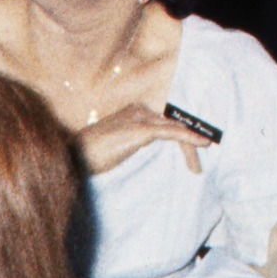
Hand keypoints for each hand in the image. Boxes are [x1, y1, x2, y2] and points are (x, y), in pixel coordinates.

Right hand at [75, 105, 214, 176]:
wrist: (75, 156)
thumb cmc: (93, 154)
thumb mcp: (120, 145)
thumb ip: (135, 141)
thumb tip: (149, 145)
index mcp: (136, 112)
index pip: (166, 124)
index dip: (182, 139)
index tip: (190, 159)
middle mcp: (140, 110)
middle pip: (173, 126)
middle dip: (188, 145)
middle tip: (195, 167)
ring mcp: (141, 117)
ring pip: (175, 129)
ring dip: (190, 146)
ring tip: (197, 165)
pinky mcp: (142, 129)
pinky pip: (172, 132)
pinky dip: (188, 138)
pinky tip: (201, 144)